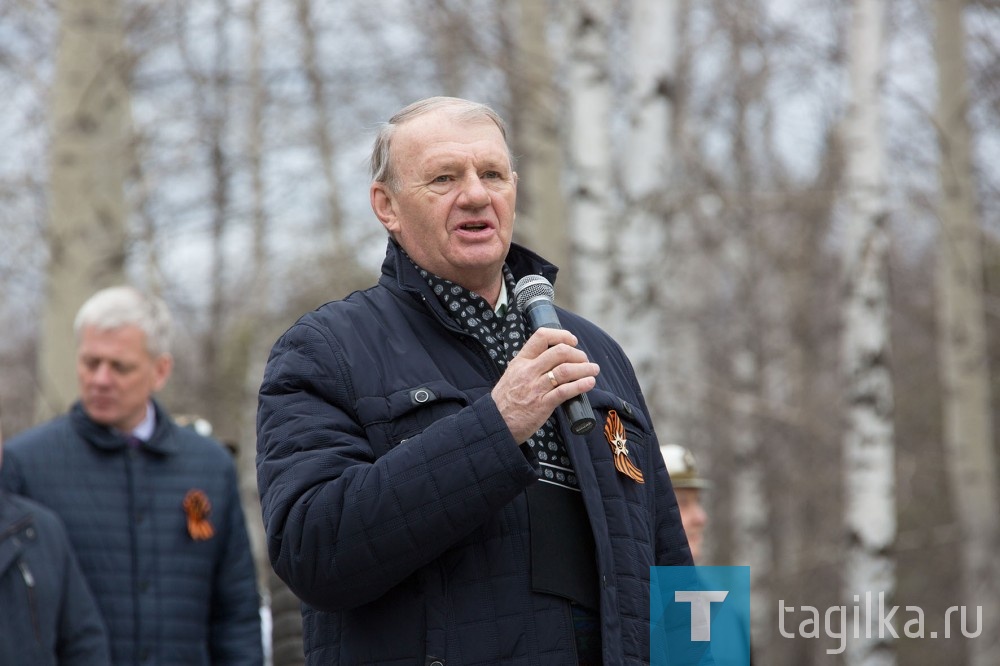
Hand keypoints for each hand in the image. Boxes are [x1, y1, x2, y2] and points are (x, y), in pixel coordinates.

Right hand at [491, 327, 599, 443]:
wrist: (495, 424)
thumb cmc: (505, 401)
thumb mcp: (512, 375)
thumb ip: (528, 366)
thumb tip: (550, 360)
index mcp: (521, 361)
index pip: (541, 337)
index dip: (561, 335)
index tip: (572, 341)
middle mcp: (529, 371)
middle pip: (559, 352)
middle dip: (578, 354)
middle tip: (585, 361)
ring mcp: (536, 387)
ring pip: (566, 370)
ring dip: (585, 368)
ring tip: (593, 370)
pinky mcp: (542, 404)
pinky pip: (565, 391)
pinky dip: (581, 385)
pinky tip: (590, 383)